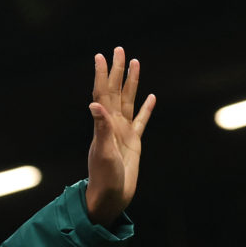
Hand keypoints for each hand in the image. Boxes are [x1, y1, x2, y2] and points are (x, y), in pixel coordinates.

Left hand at [84, 46, 154, 224]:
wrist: (110, 197)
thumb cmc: (104, 177)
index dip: (102, 74)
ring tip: (135, 63)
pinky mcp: (134, 143)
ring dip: (131, 82)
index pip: (103, 93)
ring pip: (129, 101)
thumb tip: (94, 104)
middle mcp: (112, 125)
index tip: (101, 55)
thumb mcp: (102, 152)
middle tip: (119, 49)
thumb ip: (101, 128)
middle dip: (117, 70)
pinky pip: (141, 120)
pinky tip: (151, 97)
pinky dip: (146, 108)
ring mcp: (123, 132)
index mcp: (104, 124)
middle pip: (116, 91)